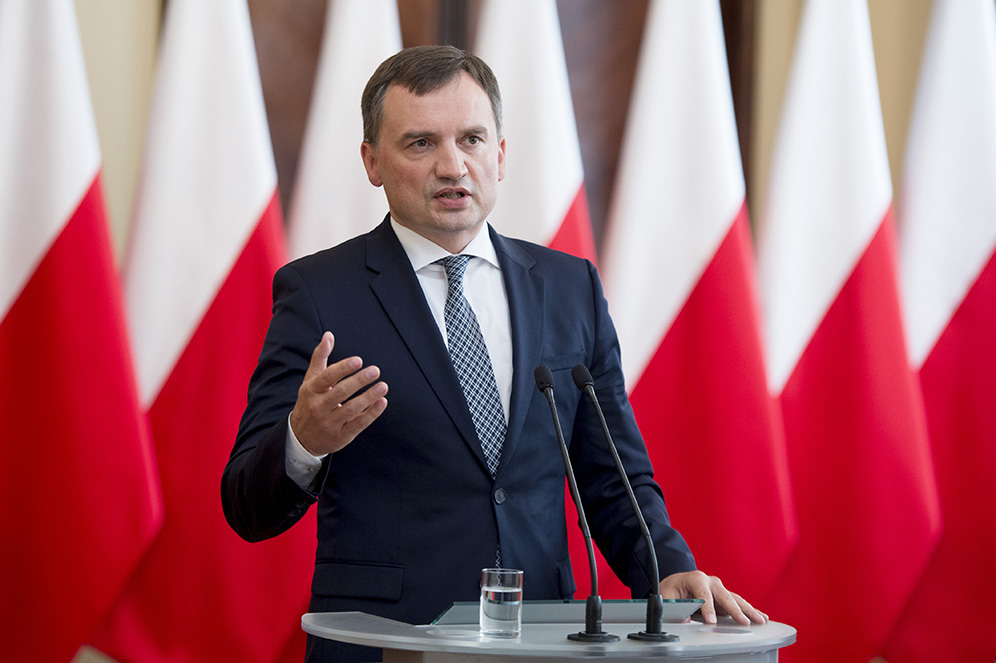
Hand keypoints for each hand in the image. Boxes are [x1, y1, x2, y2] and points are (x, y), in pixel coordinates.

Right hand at [289, 332, 388, 455]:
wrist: (301, 438)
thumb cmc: (310, 403)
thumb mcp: (311, 381)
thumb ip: (320, 358)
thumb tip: (329, 335)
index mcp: (311, 390)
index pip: (327, 378)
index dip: (342, 369)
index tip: (358, 360)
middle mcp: (319, 407)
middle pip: (340, 392)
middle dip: (359, 381)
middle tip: (375, 370)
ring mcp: (330, 423)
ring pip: (351, 409)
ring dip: (368, 397)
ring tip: (383, 386)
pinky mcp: (341, 436)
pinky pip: (358, 424)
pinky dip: (371, 413)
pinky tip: (382, 402)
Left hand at [659, 570, 766, 625]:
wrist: (677, 583)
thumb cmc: (672, 589)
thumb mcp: (666, 595)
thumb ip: (674, 607)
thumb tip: (684, 621)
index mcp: (696, 578)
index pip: (703, 594)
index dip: (707, 608)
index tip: (710, 622)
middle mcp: (711, 582)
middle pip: (725, 596)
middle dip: (735, 610)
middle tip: (743, 622)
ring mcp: (719, 589)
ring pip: (736, 600)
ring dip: (749, 610)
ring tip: (761, 620)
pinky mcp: (724, 597)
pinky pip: (739, 604)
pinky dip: (750, 610)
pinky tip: (761, 616)